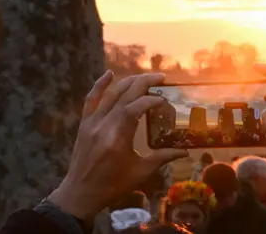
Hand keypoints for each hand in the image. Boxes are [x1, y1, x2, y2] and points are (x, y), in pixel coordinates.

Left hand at [48, 71, 188, 220]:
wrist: (80, 193)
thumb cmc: (113, 185)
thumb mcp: (141, 172)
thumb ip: (163, 158)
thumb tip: (185, 152)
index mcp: (118, 138)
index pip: (135, 108)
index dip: (150, 100)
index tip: (164, 100)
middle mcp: (104, 125)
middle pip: (124, 95)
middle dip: (144, 82)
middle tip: (161, 77)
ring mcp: (92, 122)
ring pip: (110, 94)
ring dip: (128, 81)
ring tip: (145, 77)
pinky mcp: (84, 123)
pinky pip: (91, 99)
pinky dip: (100, 85)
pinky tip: (109, 73)